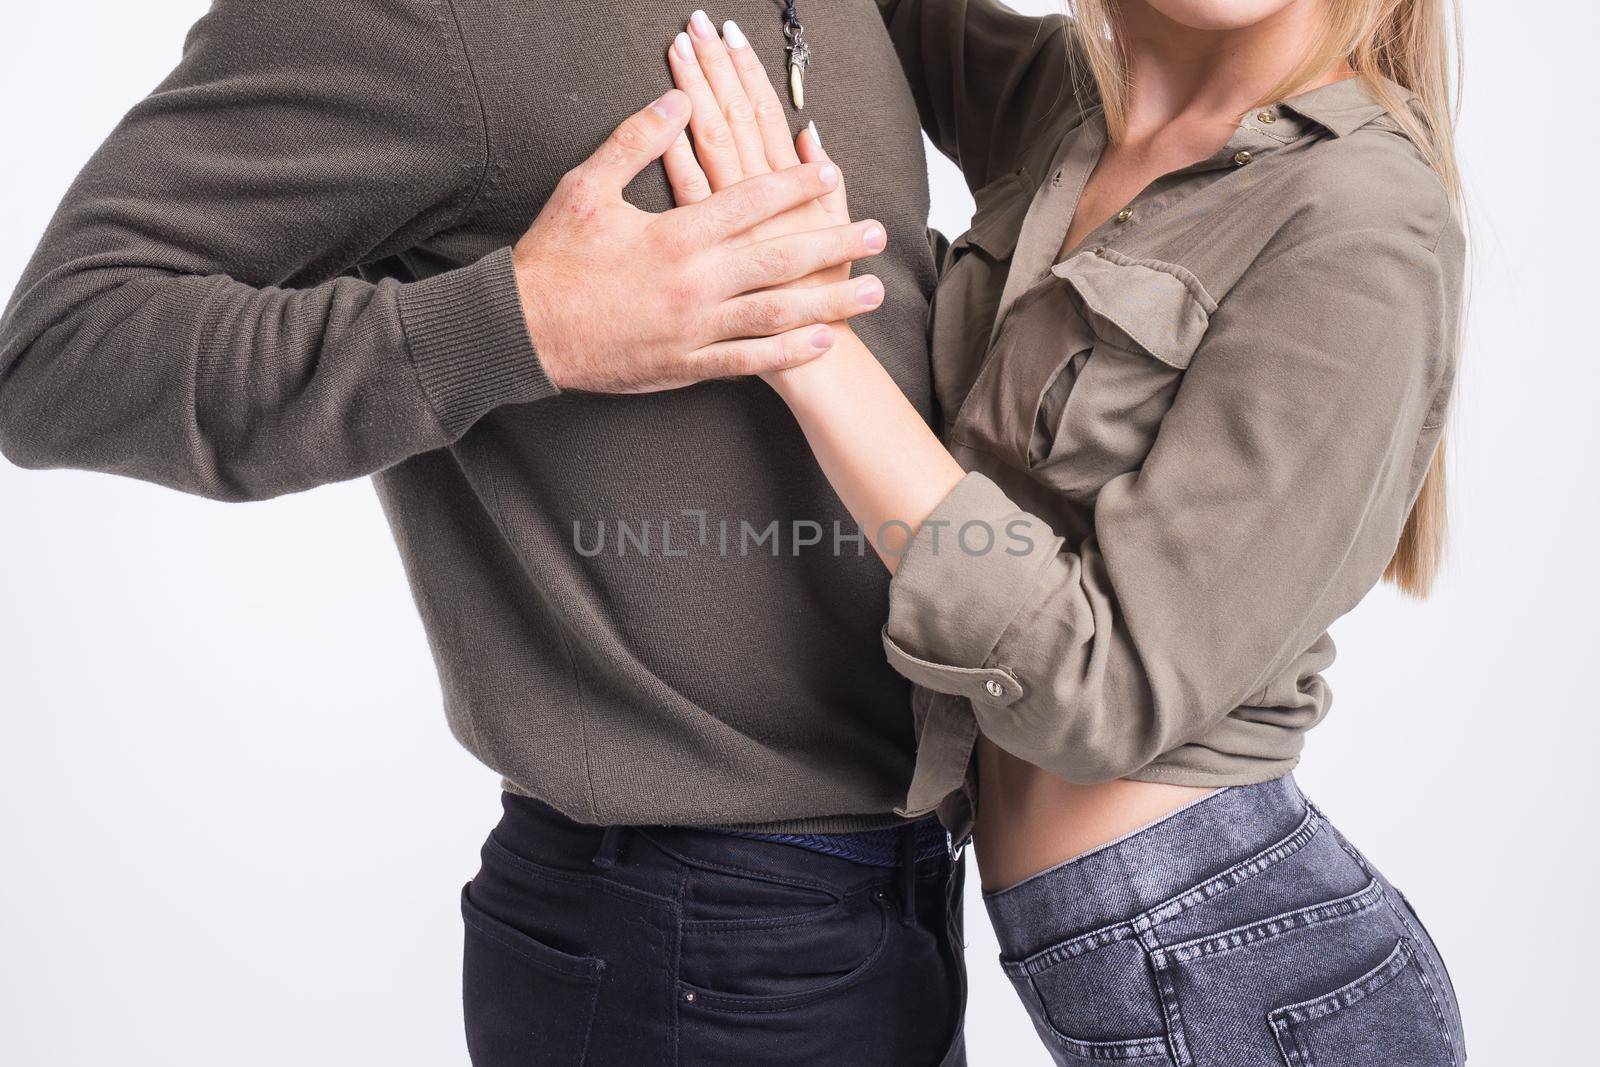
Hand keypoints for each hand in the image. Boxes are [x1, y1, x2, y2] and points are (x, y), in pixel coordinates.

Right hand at [511, 90, 885, 392]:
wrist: (523, 330)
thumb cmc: (553, 257)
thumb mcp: (586, 187)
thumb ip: (635, 141)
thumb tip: (679, 100)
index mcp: (675, 234)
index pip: (750, 201)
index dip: (795, 186)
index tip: (830, 176)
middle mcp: (694, 282)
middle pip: (779, 257)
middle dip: (834, 244)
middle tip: (877, 234)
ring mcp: (694, 328)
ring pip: (777, 313)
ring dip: (829, 301)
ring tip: (872, 291)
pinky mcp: (685, 364)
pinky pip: (747, 361)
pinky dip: (788, 352)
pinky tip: (822, 341)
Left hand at [664, 12, 882, 299]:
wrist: (804, 362)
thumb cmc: (818, 305)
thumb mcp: (834, 242)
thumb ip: (826, 189)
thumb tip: (806, 134)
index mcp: (788, 196)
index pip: (763, 117)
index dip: (746, 74)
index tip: (730, 35)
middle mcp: (758, 205)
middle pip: (733, 120)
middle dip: (717, 70)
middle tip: (699, 24)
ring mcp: (728, 226)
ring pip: (710, 145)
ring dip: (694, 95)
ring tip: (680, 50)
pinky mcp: (700, 254)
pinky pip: (687, 194)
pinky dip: (675, 154)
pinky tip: (664, 120)